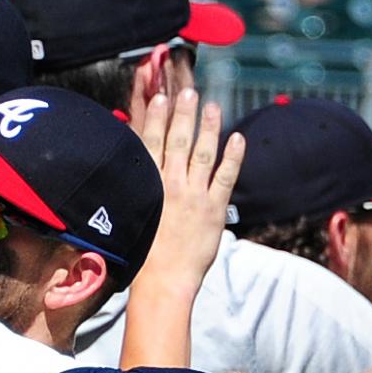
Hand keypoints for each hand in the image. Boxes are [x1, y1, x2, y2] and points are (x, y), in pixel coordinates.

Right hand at [131, 88, 238, 305]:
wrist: (162, 282)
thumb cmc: (144, 252)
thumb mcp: (134, 213)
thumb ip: (139, 187)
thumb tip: (139, 168)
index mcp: (147, 185)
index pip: (150, 141)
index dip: (156, 117)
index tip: (159, 95)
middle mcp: (169, 185)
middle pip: (176, 140)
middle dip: (182, 113)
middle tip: (187, 90)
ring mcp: (193, 196)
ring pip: (201, 153)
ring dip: (207, 126)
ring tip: (212, 105)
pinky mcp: (214, 210)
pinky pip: (225, 177)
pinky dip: (233, 157)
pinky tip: (237, 138)